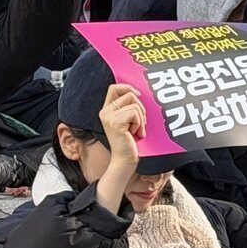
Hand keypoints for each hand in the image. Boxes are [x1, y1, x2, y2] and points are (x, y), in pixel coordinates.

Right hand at [95, 83, 144, 213]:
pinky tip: (136, 134)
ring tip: (137, 130)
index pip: (114, 88)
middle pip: (128, 94)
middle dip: (140, 106)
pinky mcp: (116, 122)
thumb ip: (127, 108)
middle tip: (141, 121)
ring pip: (134, 105)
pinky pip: (135, 113)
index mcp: (106, 110)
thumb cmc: (129, 142)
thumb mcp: (127, 122)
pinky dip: (140, 124)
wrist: (124, 160)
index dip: (127, 87)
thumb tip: (138, 94)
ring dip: (141, 118)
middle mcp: (105, 111)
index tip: (139, 95)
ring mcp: (109, 116)